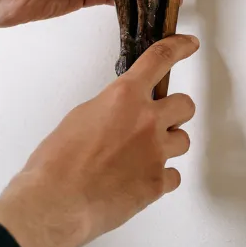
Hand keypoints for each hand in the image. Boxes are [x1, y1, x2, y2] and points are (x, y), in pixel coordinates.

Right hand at [0, 35, 198, 246]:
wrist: (56, 202)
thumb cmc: (57, 162)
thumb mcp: (81, 117)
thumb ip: (111, 109)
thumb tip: (121, 116)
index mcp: (124, 97)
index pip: (159, 60)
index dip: (178, 48)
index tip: (189, 44)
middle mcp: (146, 121)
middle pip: (185, 105)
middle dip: (174, 112)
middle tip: (158, 122)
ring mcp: (156, 153)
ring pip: (183, 141)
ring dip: (167, 145)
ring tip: (142, 156)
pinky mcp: (157, 183)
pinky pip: (174, 175)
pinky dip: (161, 177)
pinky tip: (139, 180)